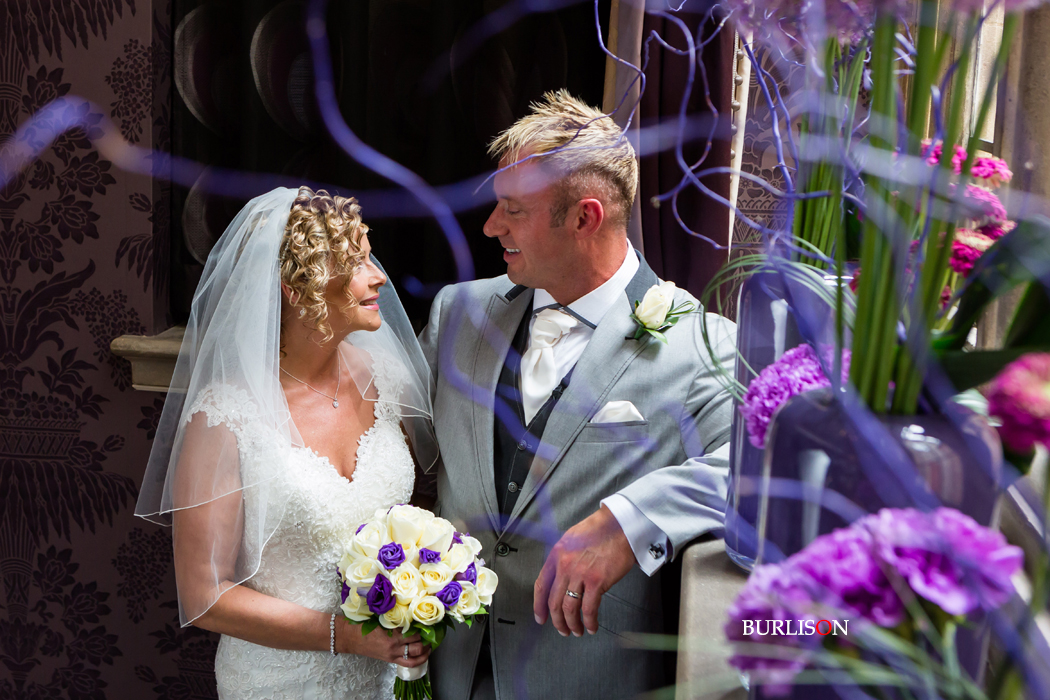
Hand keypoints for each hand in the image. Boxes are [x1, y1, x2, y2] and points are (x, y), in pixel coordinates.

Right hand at [337, 618, 429, 667]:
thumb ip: (395, 616)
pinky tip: (423, 653)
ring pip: (415, 656)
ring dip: (425, 651)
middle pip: (418, 645)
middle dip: (427, 639)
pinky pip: (408, 663)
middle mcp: (394, 647)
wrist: (349, 637)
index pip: (414, 632)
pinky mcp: (390, 660)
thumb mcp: (380, 617)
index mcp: (391, 635)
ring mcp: (392, 655)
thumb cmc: (363, 624)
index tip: (430, 621)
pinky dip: (418, 659)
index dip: (424, 627)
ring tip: (430, 643)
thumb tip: (409, 610)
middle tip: (433, 631)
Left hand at [533, 505, 634, 636]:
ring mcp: (580, 574)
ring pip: (569, 609)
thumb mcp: (571, 539)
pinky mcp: (597, 581)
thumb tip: (559, 577)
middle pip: (554, 602)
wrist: (620, 526)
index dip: (539, 606)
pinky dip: (589, 621)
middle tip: (562, 629)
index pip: (540, 586)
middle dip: (557, 621)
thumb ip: (563, 558)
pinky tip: (592, 626)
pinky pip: (589, 609)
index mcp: (556, 555)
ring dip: (572, 624)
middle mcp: (565, 566)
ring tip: (577, 631)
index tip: (541, 618)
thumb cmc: (600, 530)